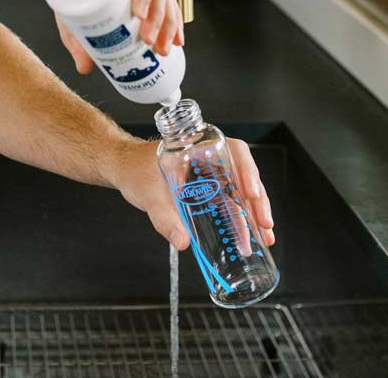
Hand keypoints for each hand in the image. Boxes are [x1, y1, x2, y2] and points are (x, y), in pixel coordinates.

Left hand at [110, 136, 274, 251]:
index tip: (252, 192)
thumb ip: (164, 219)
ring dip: (254, 211)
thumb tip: (183, 241)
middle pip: (244, 173)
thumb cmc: (134, 169)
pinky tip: (249, 234)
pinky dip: (241, 216)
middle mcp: (209, 157)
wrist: (123, 169)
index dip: (248, 170)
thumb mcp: (148, 194)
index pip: (234, 150)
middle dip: (258, 199)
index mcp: (198, 146)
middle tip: (264, 223)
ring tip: (264, 235)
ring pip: (240, 188)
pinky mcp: (207, 188)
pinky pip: (230, 199)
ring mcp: (210, 172)